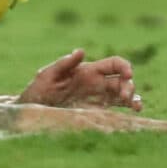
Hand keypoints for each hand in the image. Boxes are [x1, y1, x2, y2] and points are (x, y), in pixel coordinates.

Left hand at [19, 48, 143, 110]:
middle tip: (126, 96)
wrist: (29, 112)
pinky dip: (125, 113)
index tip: (128, 74)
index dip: (124, 67)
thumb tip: (81, 50)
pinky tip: (131, 117)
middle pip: (121, 81)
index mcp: (88, 71)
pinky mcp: (94, 114)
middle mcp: (96, 84)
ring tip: (137, 107)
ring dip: (132, 99)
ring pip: (121, 96)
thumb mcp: (48, 75)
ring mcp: (96, 99)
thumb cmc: (38, 90)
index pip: (113, 64)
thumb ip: (64, 63)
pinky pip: (113, 112)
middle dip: (129, 86)